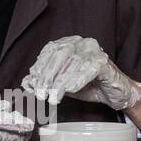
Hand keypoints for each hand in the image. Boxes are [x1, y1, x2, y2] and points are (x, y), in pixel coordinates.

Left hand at [22, 36, 140, 111]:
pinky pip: (89, 69)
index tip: (32, 83)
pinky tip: (70, 90)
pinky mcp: (105, 62)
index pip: (50, 50)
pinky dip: (78, 80)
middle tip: (41, 94)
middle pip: (60, 54)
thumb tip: (26, 83)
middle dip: (48, 75)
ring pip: (73, 62)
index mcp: (70, 44)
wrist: (114, 94)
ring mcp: (95, 51)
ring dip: (61, 82)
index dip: (39, 66)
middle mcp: (82, 43)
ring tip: (54, 97)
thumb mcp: (61, 86)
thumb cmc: (89, 86)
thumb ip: (45, 82)